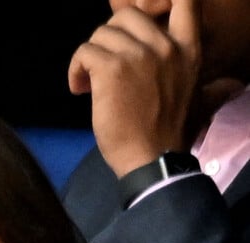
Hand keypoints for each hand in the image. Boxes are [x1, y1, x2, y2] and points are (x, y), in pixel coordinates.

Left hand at [68, 0, 200, 176]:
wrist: (151, 160)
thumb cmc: (169, 137)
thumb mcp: (199, 104)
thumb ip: (213, 87)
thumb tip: (233, 86)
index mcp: (187, 50)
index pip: (183, 0)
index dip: (154, 2)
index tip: (133, 30)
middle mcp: (164, 46)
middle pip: (125, 16)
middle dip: (109, 40)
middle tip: (103, 68)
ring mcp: (137, 56)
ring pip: (101, 34)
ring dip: (89, 58)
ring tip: (90, 84)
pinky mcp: (111, 70)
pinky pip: (84, 53)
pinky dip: (76, 69)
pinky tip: (80, 89)